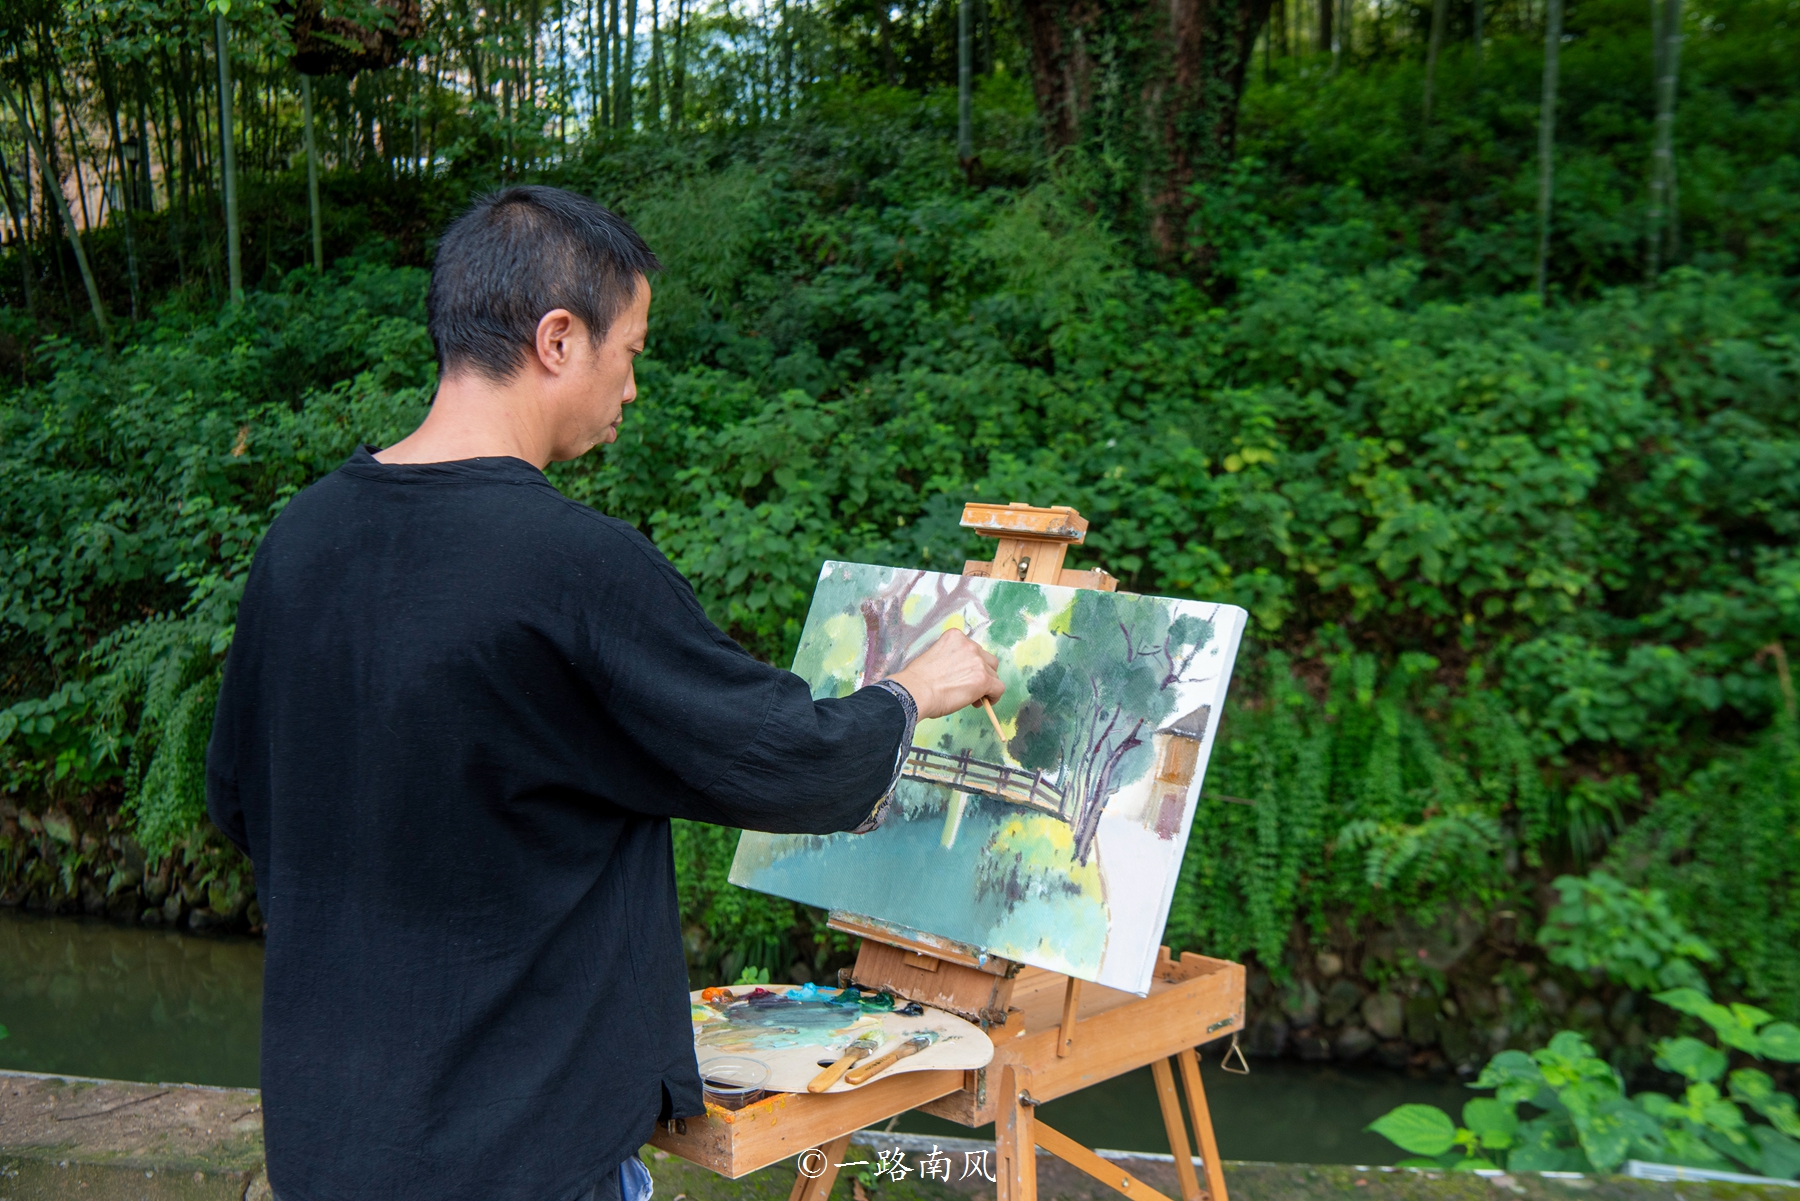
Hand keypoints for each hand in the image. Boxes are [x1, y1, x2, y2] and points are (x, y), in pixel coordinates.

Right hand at [886, 629, 1004, 719]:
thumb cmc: (917, 680)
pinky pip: (998, 688)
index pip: (972, 649)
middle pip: (987, 660)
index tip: (965, 675)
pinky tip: (986, 702)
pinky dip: (994, 696)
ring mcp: (978, 662)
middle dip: (982, 673)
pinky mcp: (983, 679)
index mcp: (955, 636)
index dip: (971, 665)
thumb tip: (961, 676)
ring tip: (976, 698)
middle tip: (971, 687)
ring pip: (994, 674)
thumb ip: (951, 659)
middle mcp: (969, 645)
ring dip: (987, 685)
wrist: (915, 691)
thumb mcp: (934, 657)